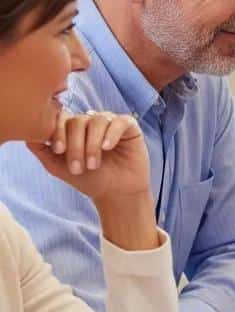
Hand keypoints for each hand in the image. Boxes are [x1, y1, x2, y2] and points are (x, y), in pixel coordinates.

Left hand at [27, 110, 150, 203]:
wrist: (116, 193)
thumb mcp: (58, 166)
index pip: (62, 118)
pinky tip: (107, 148)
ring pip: (97, 121)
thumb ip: (41, 150)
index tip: (58, 151)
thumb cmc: (89, 180)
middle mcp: (92, 122)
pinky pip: (119, 122)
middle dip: (75, 145)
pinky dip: (111, 134)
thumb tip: (28, 134)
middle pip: (78, 121)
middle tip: (78, 167)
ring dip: (92, 144)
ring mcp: (110, 123)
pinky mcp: (129, 127)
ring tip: (93, 164)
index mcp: (74, 128)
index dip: (59, 132)